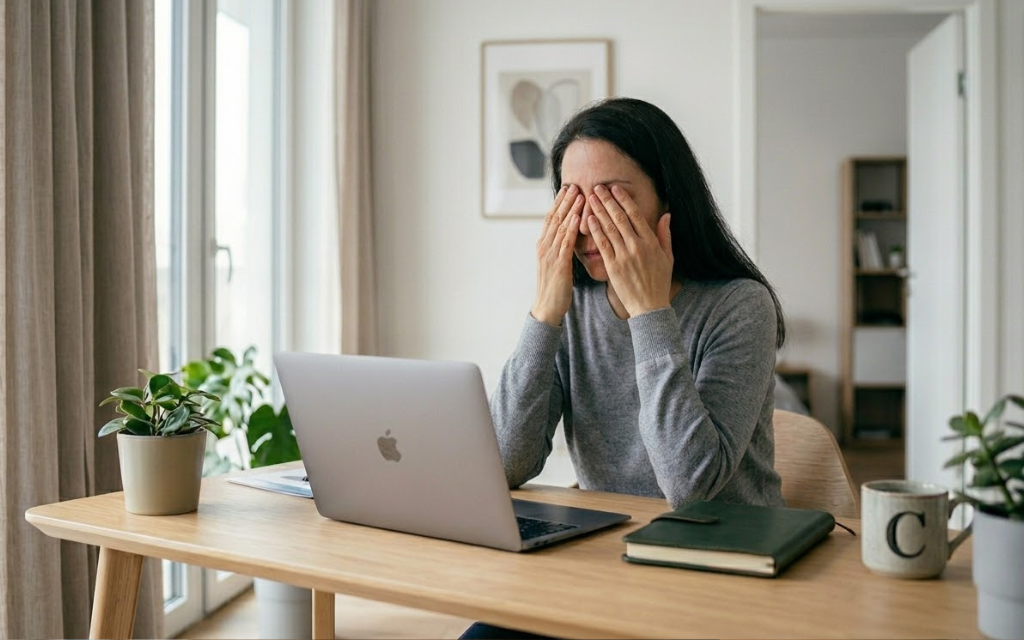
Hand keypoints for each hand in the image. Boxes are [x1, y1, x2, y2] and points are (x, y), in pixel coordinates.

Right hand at [531, 185, 583, 324]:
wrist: (547, 307)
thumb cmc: (555, 288)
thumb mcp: (556, 263)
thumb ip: (560, 248)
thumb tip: (568, 236)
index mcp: (543, 245)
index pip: (551, 218)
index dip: (559, 203)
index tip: (568, 189)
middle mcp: (544, 246)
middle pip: (554, 217)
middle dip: (564, 200)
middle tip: (574, 184)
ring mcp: (549, 254)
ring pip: (560, 226)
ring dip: (570, 209)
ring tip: (579, 194)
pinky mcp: (558, 264)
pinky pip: (565, 242)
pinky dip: (572, 227)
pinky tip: (579, 217)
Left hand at [587, 184, 673, 316]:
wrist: (649, 306)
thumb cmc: (659, 282)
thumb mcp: (668, 257)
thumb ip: (665, 235)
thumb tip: (666, 214)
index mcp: (651, 242)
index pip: (635, 215)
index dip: (624, 200)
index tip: (615, 188)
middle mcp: (637, 246)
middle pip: (620, 218)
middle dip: (608, 201)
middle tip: (597, 187)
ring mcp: (624, 256)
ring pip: (609, 228)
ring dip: (599, 211)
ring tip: (590, 198)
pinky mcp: (613, 267)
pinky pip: (602, 245)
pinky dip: (595, 230)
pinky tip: (588, 219)